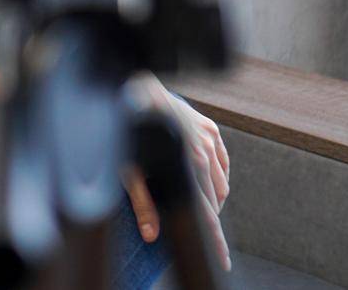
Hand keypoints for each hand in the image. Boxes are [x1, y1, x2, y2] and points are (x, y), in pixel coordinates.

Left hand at [120, 72, 231, 271]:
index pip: (206, 215)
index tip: (222, 261)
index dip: (214, 241)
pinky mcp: (210, 127)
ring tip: (196, 205)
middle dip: (210, 220)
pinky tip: (205, 180)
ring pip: (222, 182)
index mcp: (189, 167)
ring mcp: (210, 137)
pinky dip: (217, 175)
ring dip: (212, 198)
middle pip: (216, 201)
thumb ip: (143, 204)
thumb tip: (151, 234)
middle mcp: (205, 153)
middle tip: (203, 237)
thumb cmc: (125, 128)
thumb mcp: (129, 170)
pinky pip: (222, 161)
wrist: (131, 86)